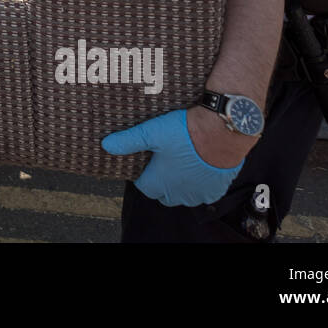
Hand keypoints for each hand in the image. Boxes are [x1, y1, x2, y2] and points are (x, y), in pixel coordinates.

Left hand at [101, 108, 244, 206]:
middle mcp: (178, 194)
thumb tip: (106, 145)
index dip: (143, 174)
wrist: (221, 132)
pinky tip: (199, 168)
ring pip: (184, 195)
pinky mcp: (216, 190)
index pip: (143, 187)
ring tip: (180, 163)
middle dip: (160, 181)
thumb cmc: (185, 132)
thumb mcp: (152, 132)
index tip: (146, 161)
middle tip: (163, 160)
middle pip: (163, 194)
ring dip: (180, 184)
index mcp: (159, 182)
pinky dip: (200, 184)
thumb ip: (129, 140)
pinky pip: (204, 193)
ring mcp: (198, 194)